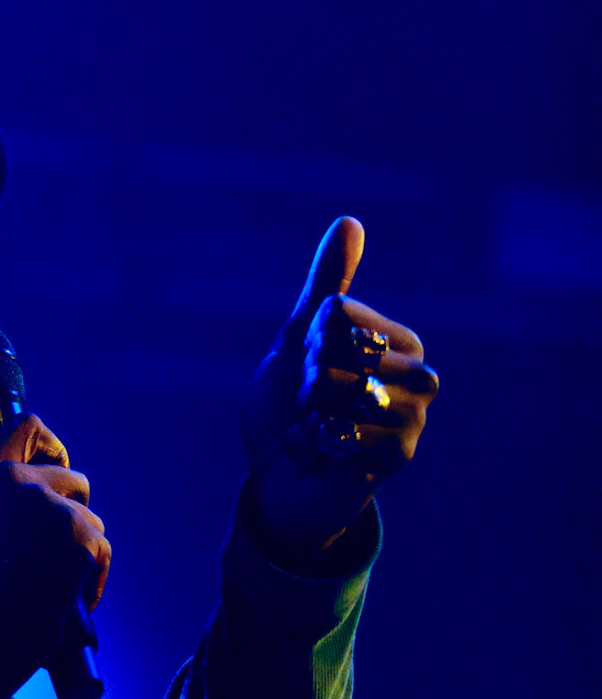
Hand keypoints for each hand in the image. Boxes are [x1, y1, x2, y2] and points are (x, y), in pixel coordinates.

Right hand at [0, 413, 110, 621]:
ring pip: (89, 520)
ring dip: (79, 549)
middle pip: (72, 481)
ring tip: (60, 582)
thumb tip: (6, 524)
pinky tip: (75, 598)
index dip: (51, 449)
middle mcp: (14, 479)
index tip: (56, 469)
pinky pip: (100, 551)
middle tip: (57, 547)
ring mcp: (48, 505)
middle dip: (71, 512)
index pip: (28, 427)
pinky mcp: (77, 535)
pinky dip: (92, 577)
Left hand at [243, 217, 438, 569]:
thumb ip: (326, 283)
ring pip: (335, 391)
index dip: (308, 342)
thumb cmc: (293, 406)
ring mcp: (412, 418)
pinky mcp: (397, 457)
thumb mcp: (301, 338)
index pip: (337, 314)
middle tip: (314, 406)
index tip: (313, 367)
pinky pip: (335, 431)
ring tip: (317, 428)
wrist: (279, 478)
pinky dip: (307, 444)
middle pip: (338, 349)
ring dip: (306, 413)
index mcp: (402, 341)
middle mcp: (420, 377)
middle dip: (306, 380)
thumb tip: (350, 220)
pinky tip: (316, 455)